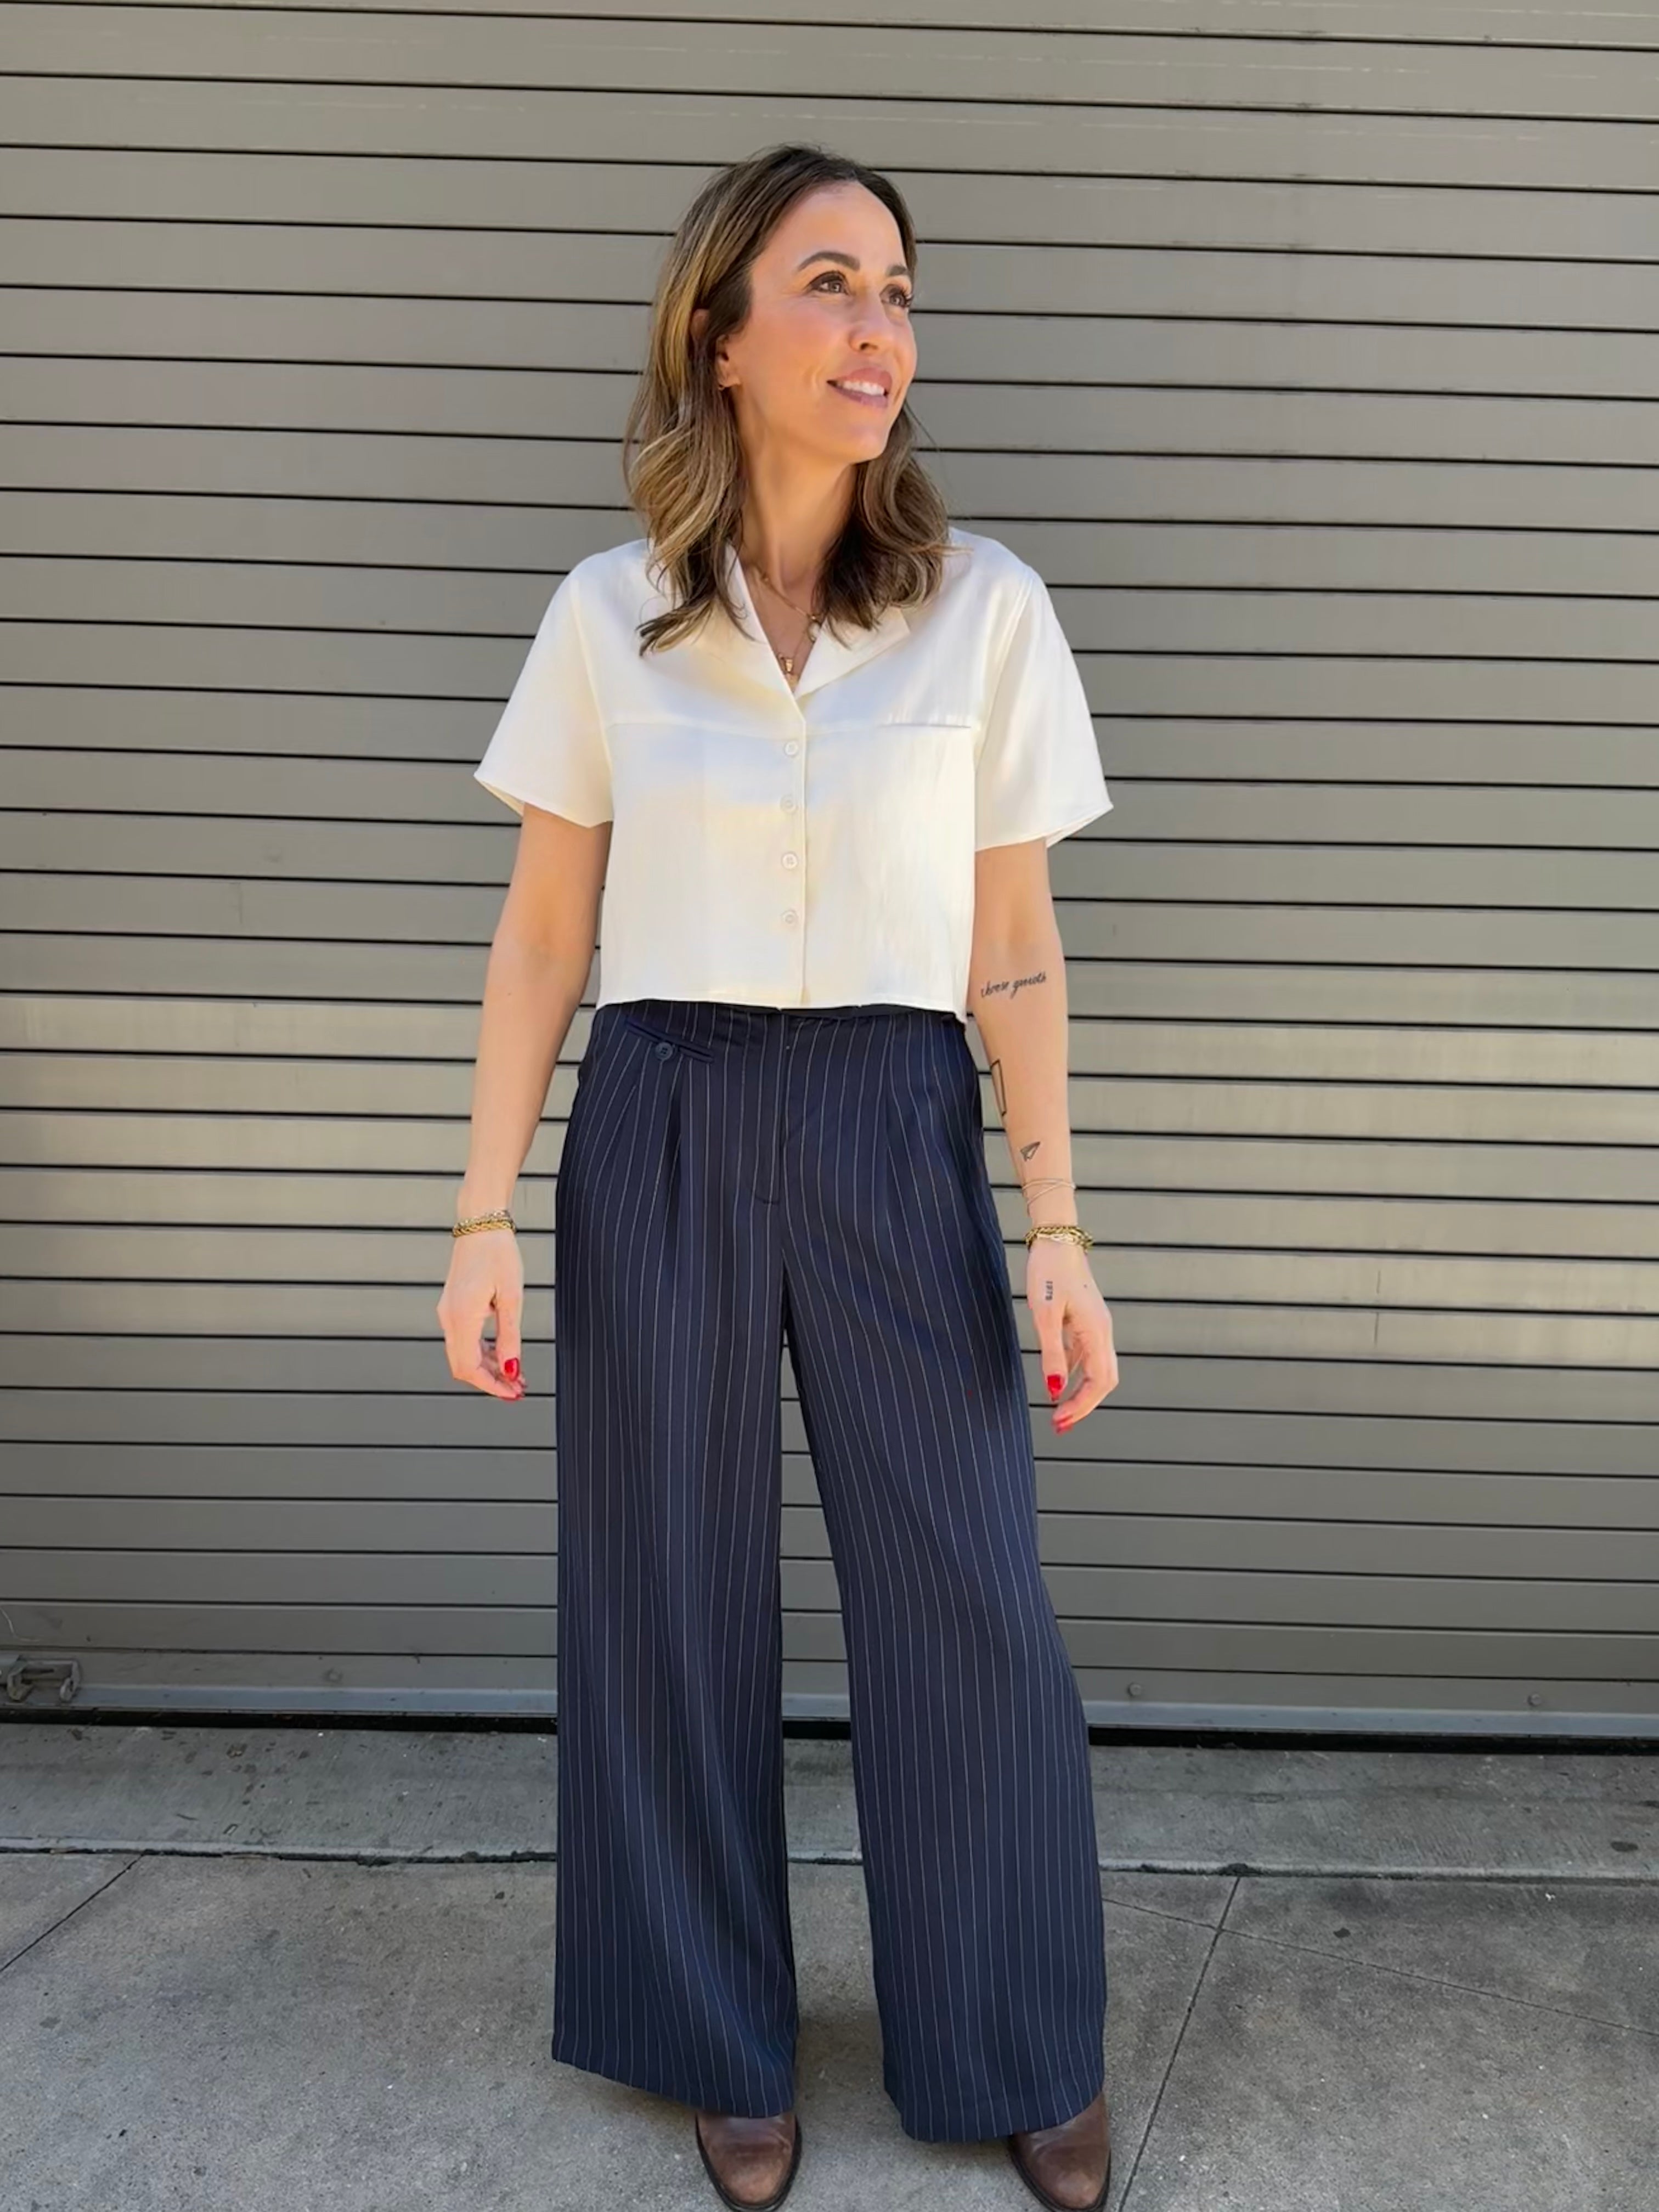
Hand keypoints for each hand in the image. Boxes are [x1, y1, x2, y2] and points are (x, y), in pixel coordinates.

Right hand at [437, 1226, 524, 1398]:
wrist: (481, 1223)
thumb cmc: (498, 1254)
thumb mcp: (511, 1297)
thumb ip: (510, 1337)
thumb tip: (512, 1371)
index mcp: (461, 1317)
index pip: (469, 1368)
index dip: (491, 1386)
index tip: (514, 1394)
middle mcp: (448, 1318)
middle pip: (464, 1366)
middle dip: (491, 1381)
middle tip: (519, 1389)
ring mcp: (448, 1312)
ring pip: (463, 1354)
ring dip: (488, 1368)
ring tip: (516, 1374)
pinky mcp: (453, 1306)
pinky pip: (464, 1339)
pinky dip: (483, 1352)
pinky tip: (503, 1354)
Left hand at [1025, 1237, 1117, 1431]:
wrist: (1057, 1240)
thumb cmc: (1048, 1272)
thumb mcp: (1044, 1314)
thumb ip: (1051, 1353)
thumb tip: (1053, 1391)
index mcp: (1097, 1331)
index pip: (1099, 1381)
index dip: (1081, 1405)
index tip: (1057, 1419)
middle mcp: (1102, 1331)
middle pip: (1103, 1380)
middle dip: (1083, 1405)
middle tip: (1058, 1425)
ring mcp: (1096, 1327)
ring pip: (1096, 1370)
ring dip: (1079, 1393)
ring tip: (1058, 1412)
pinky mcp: (1086, 1322)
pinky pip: (1085, 1356)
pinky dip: (1074, 1375)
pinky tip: (1056, 1383)